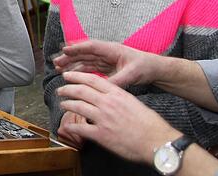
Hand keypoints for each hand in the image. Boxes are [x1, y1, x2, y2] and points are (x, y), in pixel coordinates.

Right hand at [54, 40, 158, 87]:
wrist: (154, 70)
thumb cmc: (145, 67)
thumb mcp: (132, 74)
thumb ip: (117, 80)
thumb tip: (104, 87)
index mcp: (112, 49)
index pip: (91, 46)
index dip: (77, 47)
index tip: (64, 49)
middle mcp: (106, 53)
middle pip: (84, 52)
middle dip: (69, 56)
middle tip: (56, 61)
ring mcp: (106, 59)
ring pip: (85, 60)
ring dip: (72, 63)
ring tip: (58, 67)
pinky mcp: (107, 67)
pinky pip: (90, 68)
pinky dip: (79, 70)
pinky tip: (71, 74)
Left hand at [57, 71, 179, 164]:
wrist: (156, 141)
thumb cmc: (149, 123)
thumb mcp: (133, 102)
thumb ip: (118, 97)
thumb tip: (108, 96)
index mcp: (116, 94)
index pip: (92, 80)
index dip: (77, 76)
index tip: (69, 75)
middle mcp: (107, 103)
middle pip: (81, 91)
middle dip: (68, 89)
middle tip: (61, 89)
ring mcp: (103, 119)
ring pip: (78, 107)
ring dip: (67, 105)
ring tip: (62, 104)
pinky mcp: (101, 135)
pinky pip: (80, 129)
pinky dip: (71, 127)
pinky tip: (66, 127)